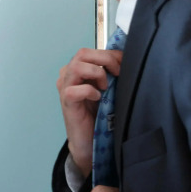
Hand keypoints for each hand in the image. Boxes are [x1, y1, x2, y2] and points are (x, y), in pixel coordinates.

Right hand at [57, 48, 122, 176]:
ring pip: (77, 66)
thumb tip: (126, 59)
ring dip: (96, 73)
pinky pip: (74, 90)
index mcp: (78, 68)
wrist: (88, 140)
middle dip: (105, 59)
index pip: (92, 51)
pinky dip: (90, 91)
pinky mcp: (66, 101)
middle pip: (83, 53)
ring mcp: (65, 87)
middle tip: (117, 73)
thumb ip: (110, 73)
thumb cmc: (98, 113)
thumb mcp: (107, 87)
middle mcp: (68, 74)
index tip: (125, 63)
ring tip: (105, 86)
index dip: (111, 54)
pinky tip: (98, 98)